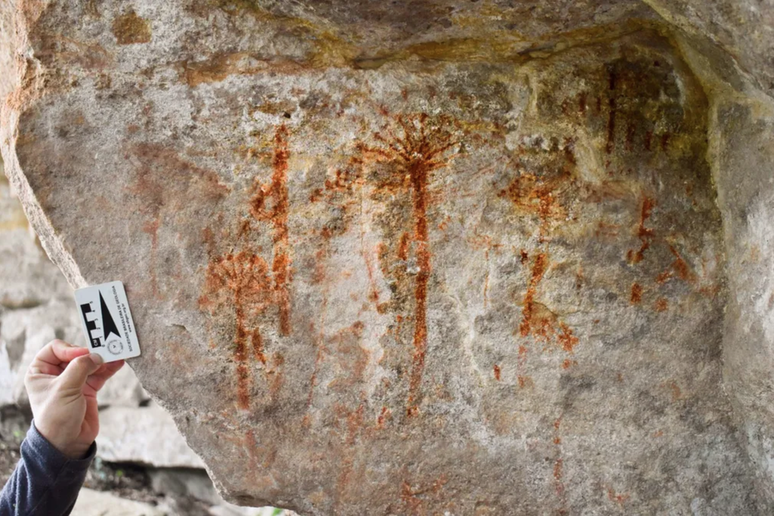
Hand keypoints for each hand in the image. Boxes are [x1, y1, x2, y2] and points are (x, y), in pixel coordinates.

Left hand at [24, 339, 124, 458]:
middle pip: (76, 354)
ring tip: (116, 355)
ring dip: (103, 360)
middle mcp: (56, 374)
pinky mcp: (88, 389)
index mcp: (40, 372)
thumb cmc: (56, 417)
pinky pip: (100, 374)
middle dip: (90, 353)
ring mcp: (73, 381)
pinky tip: (118, 363)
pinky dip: (109, 368)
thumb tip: (96, 355)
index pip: (55, 349)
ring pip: (90, 363)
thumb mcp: (64, 389)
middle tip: (103, 353)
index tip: (82, 356)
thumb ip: (80, 368)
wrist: (67, 443)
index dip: (70, 350)